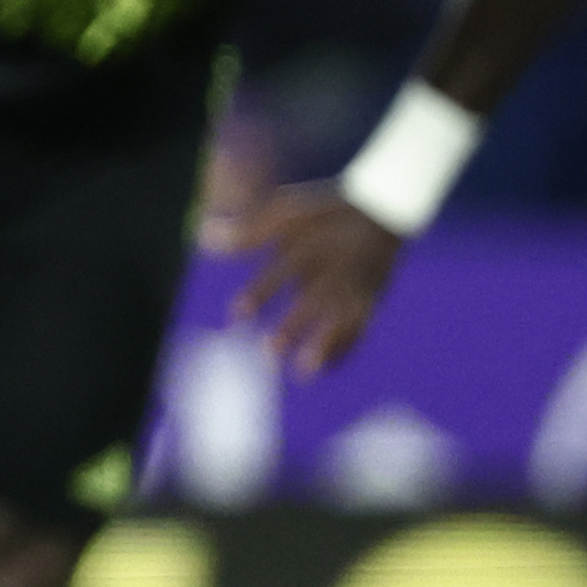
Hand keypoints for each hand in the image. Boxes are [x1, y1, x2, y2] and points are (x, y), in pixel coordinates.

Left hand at [230, 183, 404, 380]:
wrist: (383, 212)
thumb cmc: (323, 213)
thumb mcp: (287, 212)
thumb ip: (248, 231)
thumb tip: (203, 237)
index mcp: (314, 245)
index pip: (285, 271)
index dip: (261, 292)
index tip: (237, 314)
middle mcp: (337, 268)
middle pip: (315, 301)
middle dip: (294, 327)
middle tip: (268, 352)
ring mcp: (357, 285)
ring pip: (341, 320)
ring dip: (324, 346)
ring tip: (303, 374)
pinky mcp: (372, 298)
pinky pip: (361, 327)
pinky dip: (345, 348)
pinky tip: (324, 369)